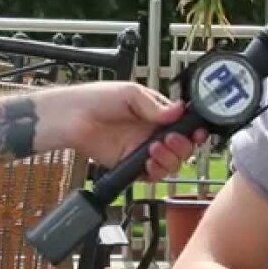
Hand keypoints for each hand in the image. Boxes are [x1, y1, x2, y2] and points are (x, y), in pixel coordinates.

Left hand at [36, 82, 208, 179]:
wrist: (71, 118)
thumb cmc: (95, 99)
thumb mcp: (130, 93)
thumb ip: (155, 105)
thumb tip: (179, 111)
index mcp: (156, 113)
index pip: (184, 125)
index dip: (193, 130)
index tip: (196, 132)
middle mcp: (152, 133)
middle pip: (183, 147)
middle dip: (183, 146)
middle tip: (170, 139)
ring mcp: (142, 150)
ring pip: (171, 163)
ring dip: (169, 158)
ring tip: (155, 149)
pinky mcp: (130, 165)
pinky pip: (152, 175)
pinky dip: (156, 171)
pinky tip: (148, 162)